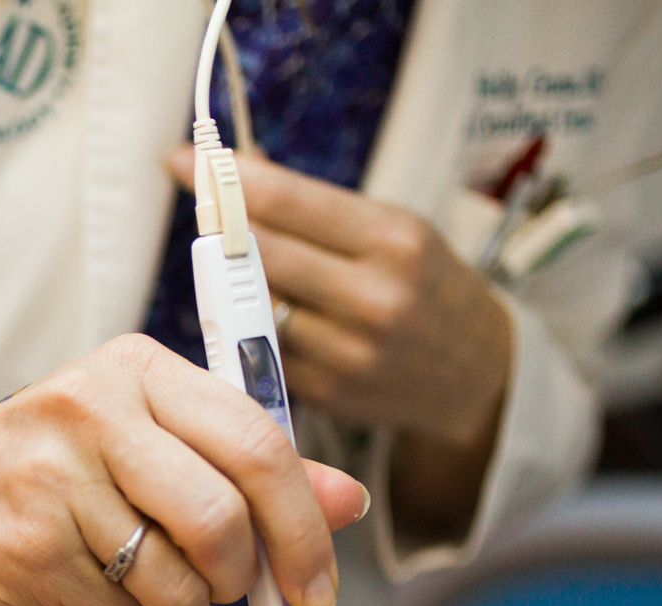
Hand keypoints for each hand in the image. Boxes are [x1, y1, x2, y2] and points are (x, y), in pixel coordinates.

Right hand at [0, 335, 368, 605]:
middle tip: (234, 593)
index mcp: (140, 369)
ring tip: (164, 600)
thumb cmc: (63, 464)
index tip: (320, 586)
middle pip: (219, 519)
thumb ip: (249, 465)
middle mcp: (93, 410)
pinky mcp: (26, 545)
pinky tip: (109, 600)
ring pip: (174, 580)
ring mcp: (53, 479)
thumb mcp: (154, 439)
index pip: (256, 443)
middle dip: (243, 578)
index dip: (304, 526)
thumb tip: (348, 501)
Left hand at [166, 147, 512, 539]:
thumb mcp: (396, 230)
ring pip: (251, 304)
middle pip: (257, 253)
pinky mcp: (324, 392)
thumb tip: (240, 168)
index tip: (184, 158)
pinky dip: (250, 327)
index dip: (226, 179)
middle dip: (219, 224)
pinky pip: (261, 348)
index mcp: (395, 240)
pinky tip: (255, 314)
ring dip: (228, 280)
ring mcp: (347, 351)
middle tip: (196, 201)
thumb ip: (318, 208)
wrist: (477, 376)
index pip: (286, 202)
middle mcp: (373, 297)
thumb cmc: (429, 288)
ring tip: (228, 260)